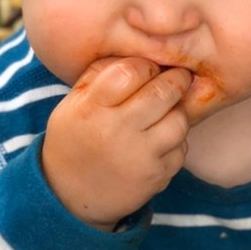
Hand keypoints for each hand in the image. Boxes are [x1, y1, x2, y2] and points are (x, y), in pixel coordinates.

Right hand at [42, 56, 193, 227]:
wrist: (69, 196)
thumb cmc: (75, 139)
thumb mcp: (73, 103)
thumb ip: (100, 74)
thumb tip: (139, 52)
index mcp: (92, 108)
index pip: (130, 71)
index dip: (146, 64)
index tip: (148, 68)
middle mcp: (117, 132)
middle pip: (163, 92)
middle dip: (176, 79)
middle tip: (177, 77)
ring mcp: (139, 157)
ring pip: (179, 121)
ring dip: (178, 111)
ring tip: (166, 111)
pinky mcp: (156, 177)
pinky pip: (181, 149)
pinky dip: (176, 141)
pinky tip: (160, 140)